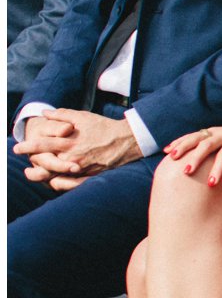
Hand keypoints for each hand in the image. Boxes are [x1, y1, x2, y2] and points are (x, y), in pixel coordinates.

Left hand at [18, 109, 138, 184]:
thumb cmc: (104, 127)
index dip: (27, 146)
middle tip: (27, 167)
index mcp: (68, 142)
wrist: (127, 140)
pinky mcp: (89, 176)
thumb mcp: (83, 116)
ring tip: (36, 175)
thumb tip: (45, 113)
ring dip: (43, 176)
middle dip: (33, 166)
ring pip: (55, 176)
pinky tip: (54, 181)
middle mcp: (72, 157)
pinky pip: (70, 184)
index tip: (17, 148)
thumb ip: (62, 114)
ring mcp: (80, 169)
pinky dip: (60, 184)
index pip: (41, 145)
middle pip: (45, 165)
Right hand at [164, 120, 221, 186]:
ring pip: (197, 136)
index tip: (211, 184)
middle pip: (208, 143)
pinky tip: (168, 150)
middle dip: (197, 157)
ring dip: (184, 146)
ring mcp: (216, 130)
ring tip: (172, 158)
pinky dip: (180, 141)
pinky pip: (192, 135)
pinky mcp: (209, 131)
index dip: (219, 168)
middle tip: (186, 172)